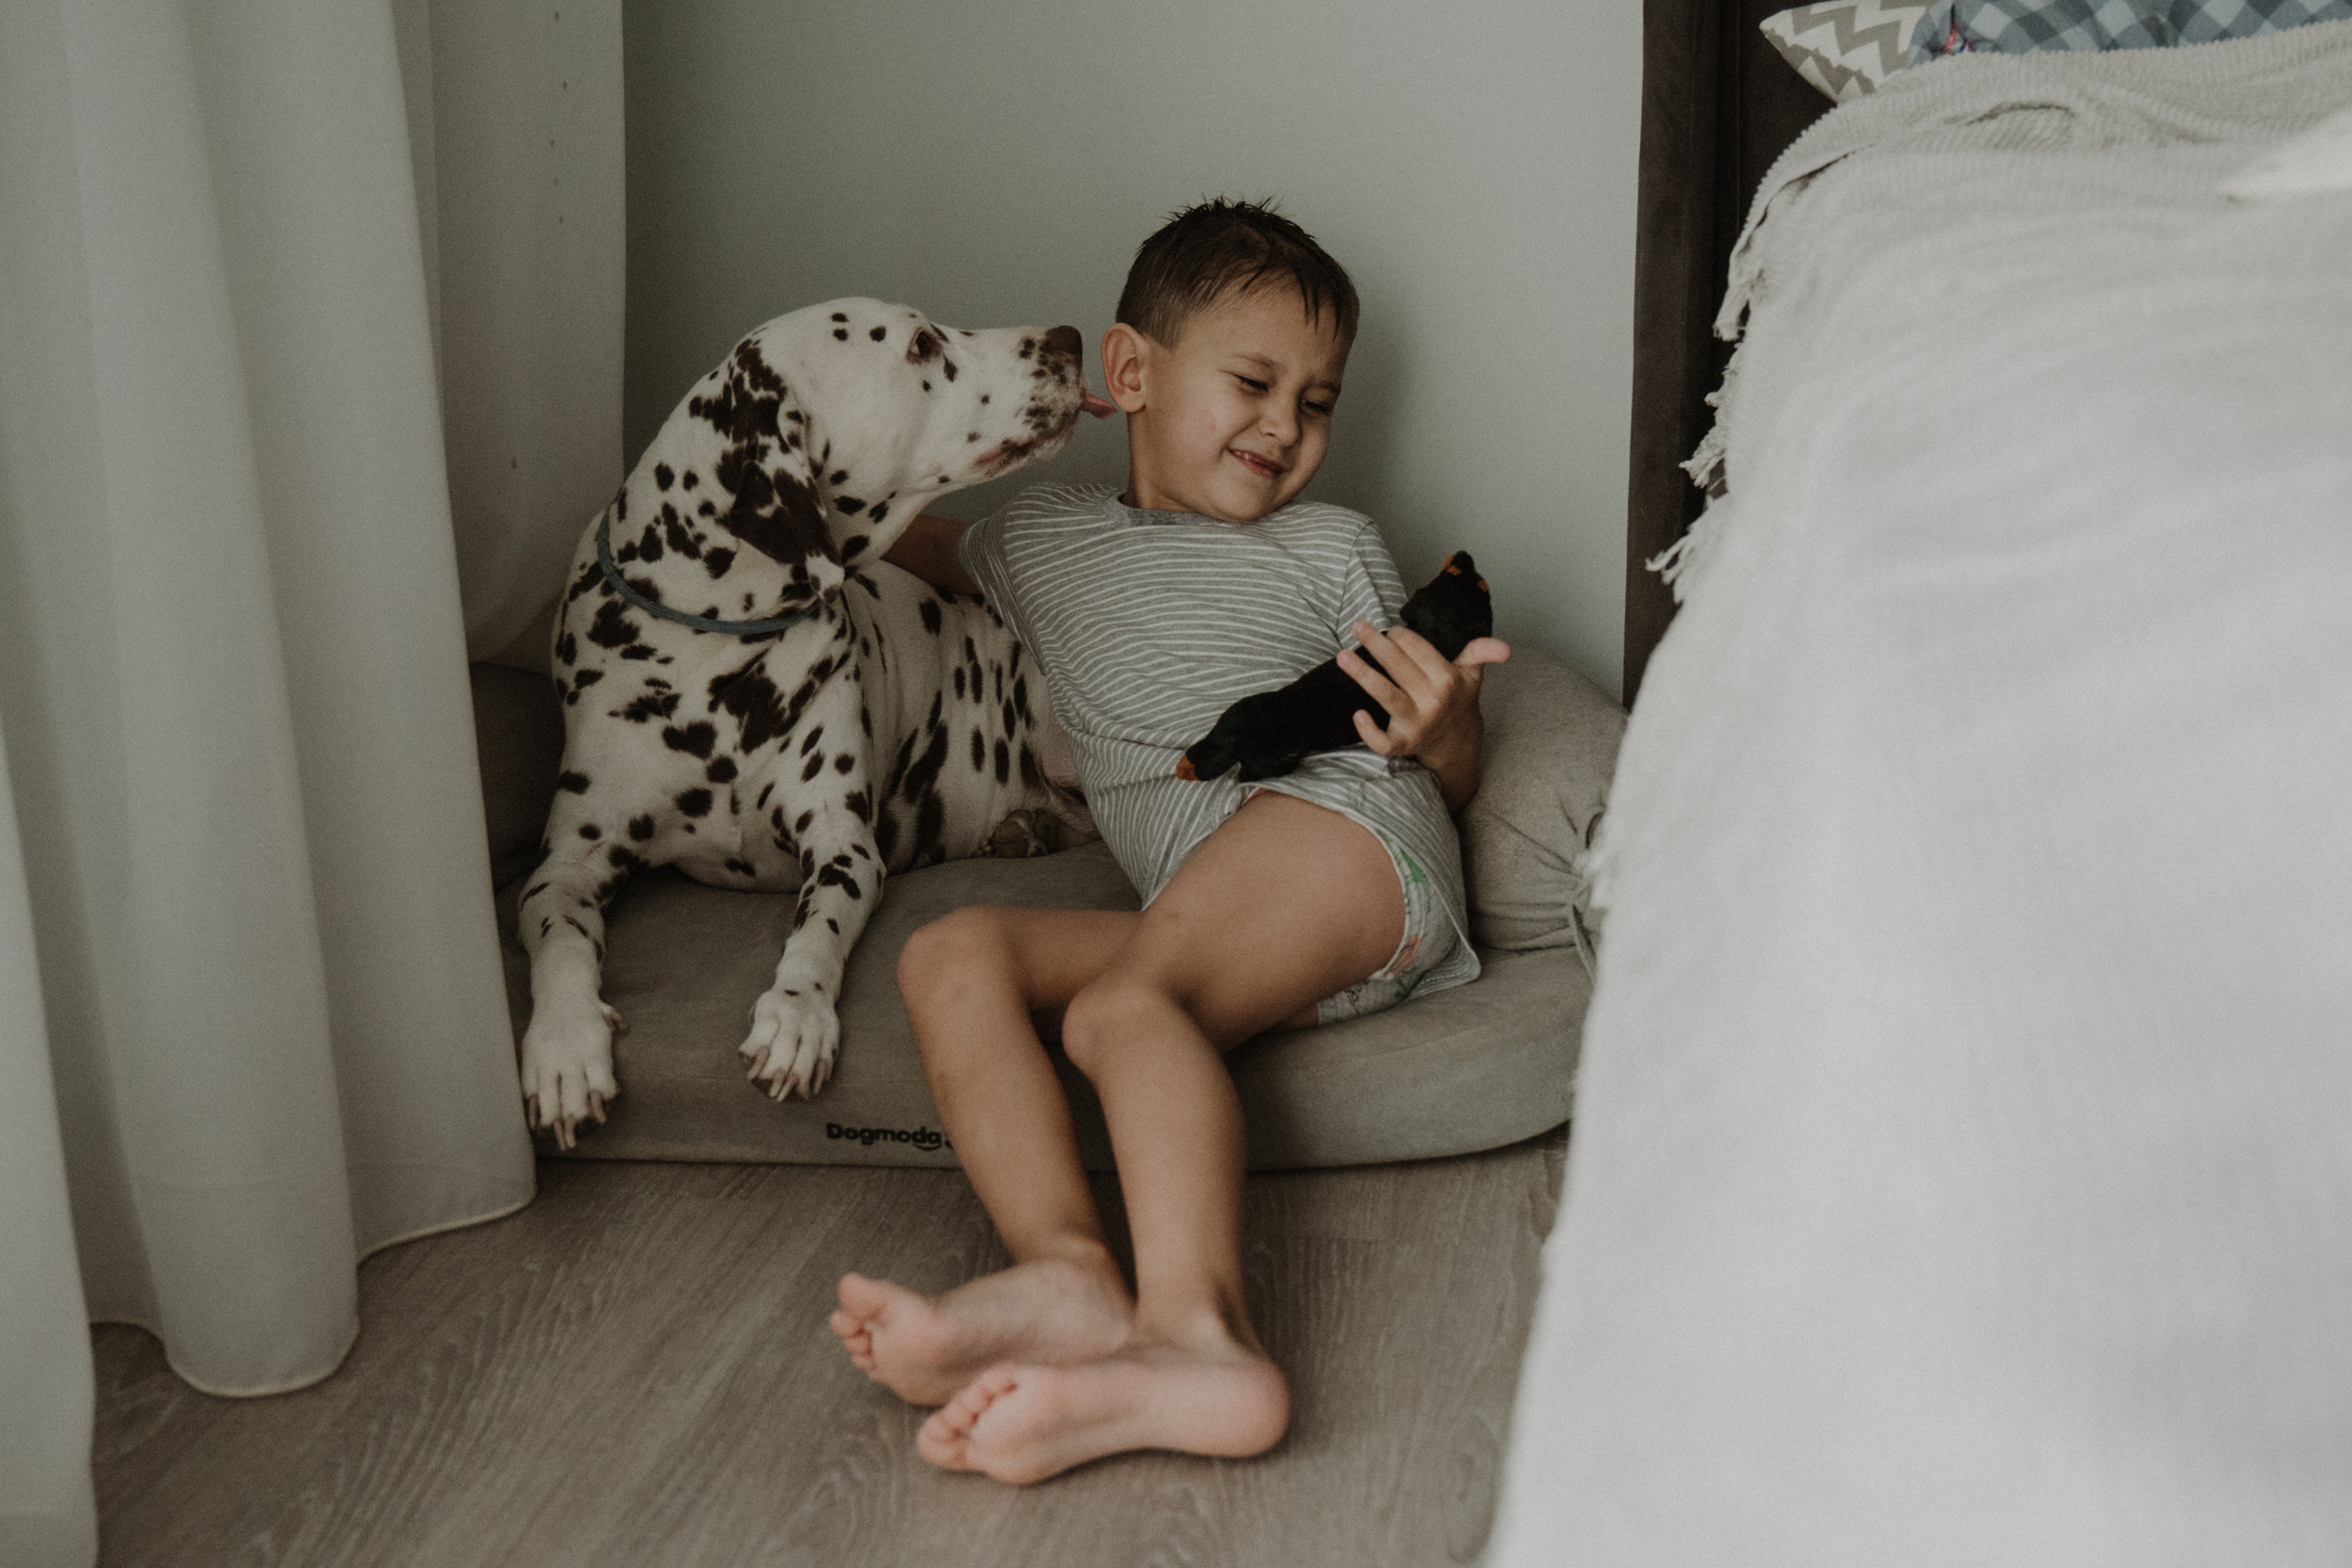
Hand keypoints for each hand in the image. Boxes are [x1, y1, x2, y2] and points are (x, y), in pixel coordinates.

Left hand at [1336, 622, 1510, 800]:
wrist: (1456, 741)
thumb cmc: (1456, 698)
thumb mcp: (1472, 673)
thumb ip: (1481, 652)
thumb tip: (1504, 649)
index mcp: (1448, 679)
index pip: (1418, 649)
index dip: (1401, 636)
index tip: (1391, 630)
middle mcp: (1432, 701)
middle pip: (1398, 666)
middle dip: (1376, 643)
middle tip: (1358, 626)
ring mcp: (1416, 723)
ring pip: (1385, 696)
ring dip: (1363, 674)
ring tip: (1343, 655)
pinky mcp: (1402, 744)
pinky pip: (1383, 741)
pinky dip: (1368, 731)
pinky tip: (1357, 713)